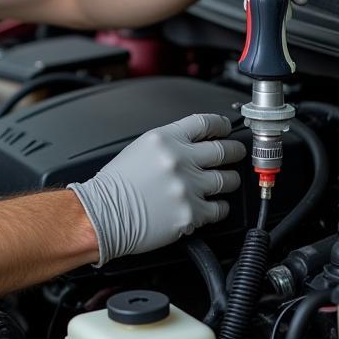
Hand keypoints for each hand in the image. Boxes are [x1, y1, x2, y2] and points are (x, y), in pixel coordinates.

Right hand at [68, 114, 244, 266]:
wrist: (102, 215)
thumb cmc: (116, 185)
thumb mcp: (140, 148)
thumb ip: (170, 143)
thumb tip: (196, 143)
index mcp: (164, 139)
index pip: (205, 123)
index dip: (222, 125)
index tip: (227, 128)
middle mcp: (179, 160)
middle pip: (224, 150)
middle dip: (235, 151)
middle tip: (236, 153)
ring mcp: (187, 187)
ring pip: (227, 180)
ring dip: (229, 180)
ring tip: (224, 181)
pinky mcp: (191, 213)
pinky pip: (219, 208)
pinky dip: (219, 207)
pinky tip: (212, 205)